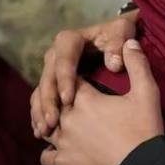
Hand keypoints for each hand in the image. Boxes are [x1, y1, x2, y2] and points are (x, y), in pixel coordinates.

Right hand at [30, 11, 138, 138]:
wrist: (118, 38)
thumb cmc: (121, 35)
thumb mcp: (123, 31)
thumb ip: (119, 43)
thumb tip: (114, 64)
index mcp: (70, 40)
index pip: (64, 58)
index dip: (64, 78)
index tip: (68, 99)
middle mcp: (57, 54)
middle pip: (47, 77)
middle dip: (48, 100)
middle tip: (53, 122)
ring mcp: (54, 70)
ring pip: (41, 90)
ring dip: (41, 111)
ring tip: (45, 131)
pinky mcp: (55, 83)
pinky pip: (42, 99)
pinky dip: (41, 115)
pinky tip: (43, 133)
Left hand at [41, 39, 163, 164]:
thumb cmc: (145, 130)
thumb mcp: (147, 93)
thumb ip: (137, 64)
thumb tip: (129, 42)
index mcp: (84, 98)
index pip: (70, 78)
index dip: (74, 76)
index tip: (82, 79)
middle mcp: (67, 118)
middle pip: (53, 101)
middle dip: (59, 98)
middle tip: (70, 100)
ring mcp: (63, 143)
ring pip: (45, 128)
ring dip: (52, 124)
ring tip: (61, 123)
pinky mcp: (64, 164)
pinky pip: (45, 156)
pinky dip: (50, 152)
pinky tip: (59, 149)